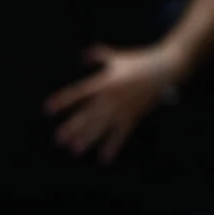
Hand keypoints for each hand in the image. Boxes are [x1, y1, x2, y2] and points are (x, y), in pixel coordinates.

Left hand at [45, 44, 180, 162]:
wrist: (165, 68)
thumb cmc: (141, 60)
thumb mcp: (118, 57)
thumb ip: (99, 55)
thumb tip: (81, 55)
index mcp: (105, 81)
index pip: (79, 93)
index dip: (63, 101)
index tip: (48, 109)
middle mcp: (111, 96)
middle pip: (87, 115)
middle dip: (73, 127)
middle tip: (59, 139)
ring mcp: (123, 107)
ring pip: (101, 127)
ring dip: (88, 139)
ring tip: (76, 149)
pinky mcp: (134, 116)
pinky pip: (121, 134)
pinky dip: (113, 147)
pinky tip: (104, 159)